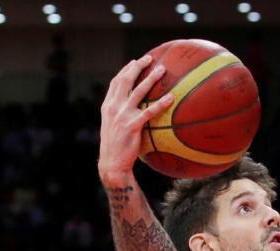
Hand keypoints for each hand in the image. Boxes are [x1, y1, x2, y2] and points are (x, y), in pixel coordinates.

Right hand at [98, 55, 174, 186]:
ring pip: (138, 91)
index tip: (135, 62)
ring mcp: (122, 115)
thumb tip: (135, 111)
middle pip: (125, 81)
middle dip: (137, 67)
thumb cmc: (116, 148)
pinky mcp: (132, 126)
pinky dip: (161, 103)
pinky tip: (171, 98)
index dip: (125, 70)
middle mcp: (114, 107)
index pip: (116, 83)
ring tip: (162, 70)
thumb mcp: (113, 128)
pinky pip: (149, 111)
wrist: (112, 163)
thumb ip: (121, 116)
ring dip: (150, 79)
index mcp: (108, 106)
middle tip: (149, 58)